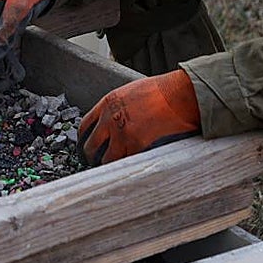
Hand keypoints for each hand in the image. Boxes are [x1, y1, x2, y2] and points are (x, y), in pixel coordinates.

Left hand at [78, 69, 200, 165]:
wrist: (179, 94)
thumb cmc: (162, 90)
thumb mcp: (131, 92)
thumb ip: (118, 106)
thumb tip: (115, 118)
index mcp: (107, 104)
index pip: (85, 126)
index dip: (84, 139)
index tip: (85, 145)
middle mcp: (110, 119)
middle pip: (91, 146)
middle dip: (91, 156)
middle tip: (95, 163)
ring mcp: (123, 134)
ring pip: (107, 159)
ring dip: (109, 165)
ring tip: (111, 172)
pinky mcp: (138, 146)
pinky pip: (126, 162)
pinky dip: (127, 167)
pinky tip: (128, 170)